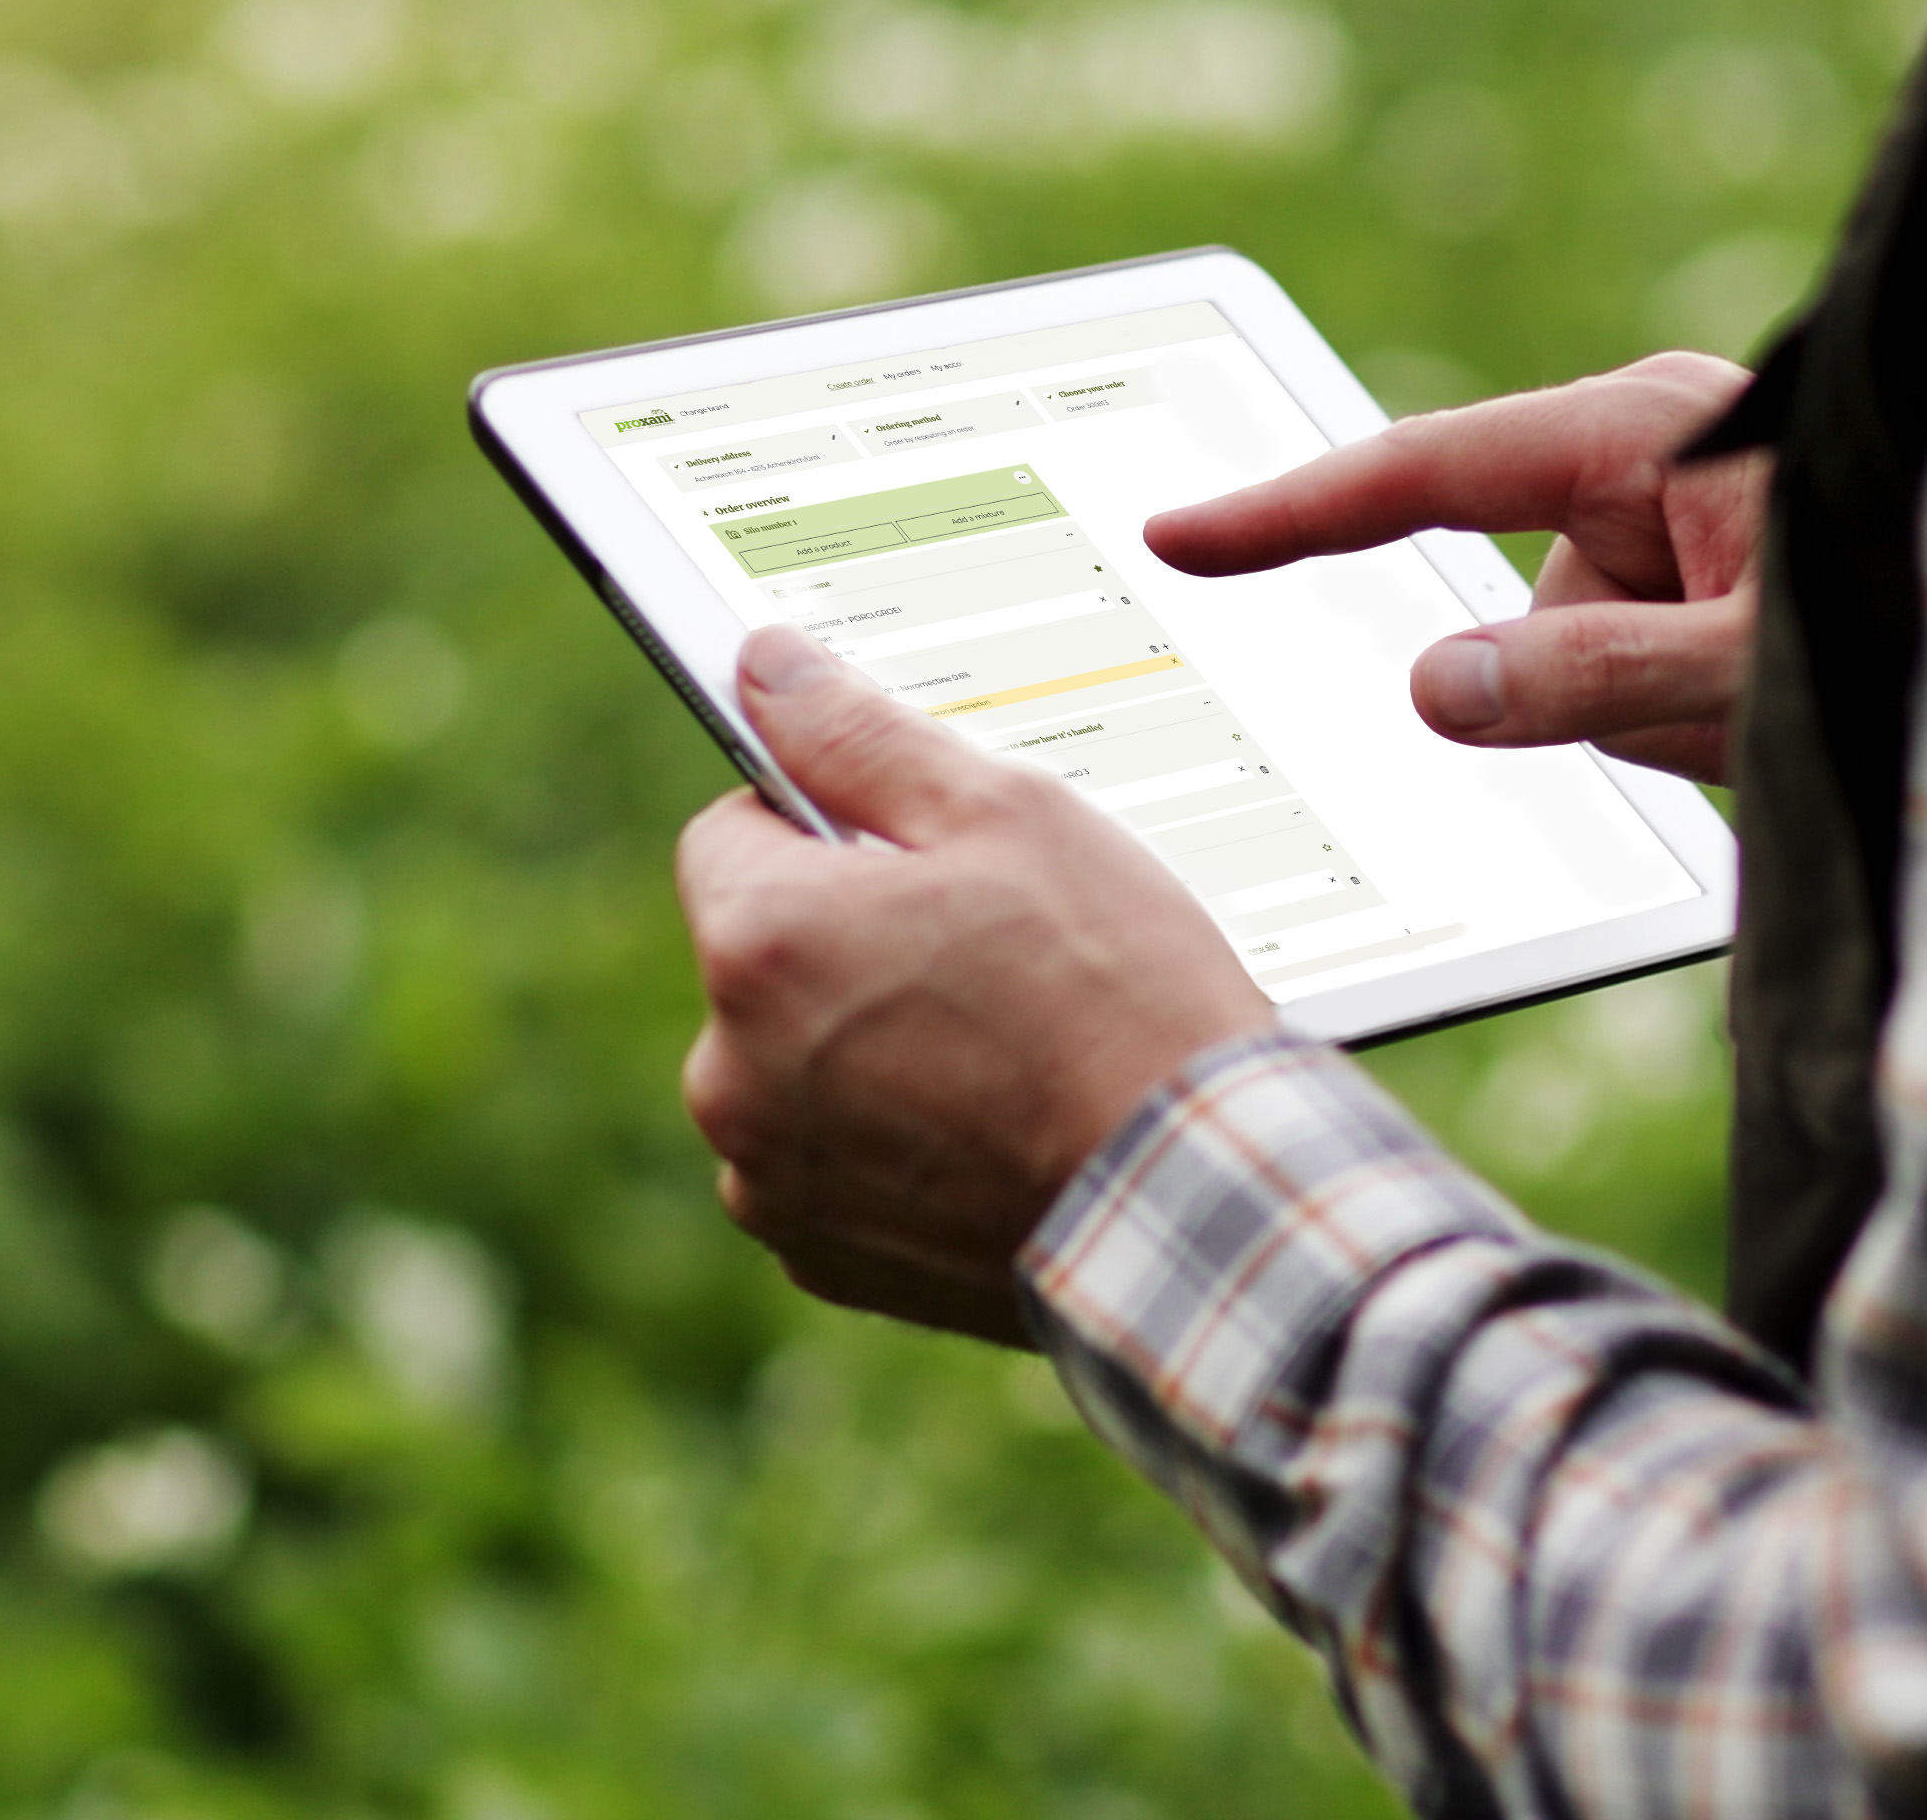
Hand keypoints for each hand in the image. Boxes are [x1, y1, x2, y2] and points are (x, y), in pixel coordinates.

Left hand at [675, 627, 1276, 1345]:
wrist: (1196, 1200)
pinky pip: (833, 1168)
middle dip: (851, 945)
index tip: (920, 857)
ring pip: (797, 1068)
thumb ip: (860, 735)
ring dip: (869, 1050)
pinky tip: (994, 1133)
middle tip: (988, 955)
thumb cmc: (1114, 993)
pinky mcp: (824, 1258)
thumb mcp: (1005, 816)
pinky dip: (894, 1148)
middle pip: (764, 960)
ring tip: (1003, 1051)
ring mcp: (772, 1179)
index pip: (732, 836)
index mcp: (758, 941)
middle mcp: (730, 1073)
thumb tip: (766, 666)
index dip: (829, 830)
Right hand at [1144, 353, 1765, 782]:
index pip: (1420, 474)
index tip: (1178, 536)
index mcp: (1640, 431)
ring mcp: (1661, 515)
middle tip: (1689, 700)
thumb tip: (1437, 688)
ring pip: (1564, 659)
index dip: (1287, 511)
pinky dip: (1672, 717)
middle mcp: (1638, 456)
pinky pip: (1612, 675)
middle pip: (1511, 602)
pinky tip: (1764, 712)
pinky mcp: (1682, 573)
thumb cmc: (1912, 616)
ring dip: (1652, 715)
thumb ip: (1600, 675)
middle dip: (1578, 682)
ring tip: (1767, 708)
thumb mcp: (1755, 665)